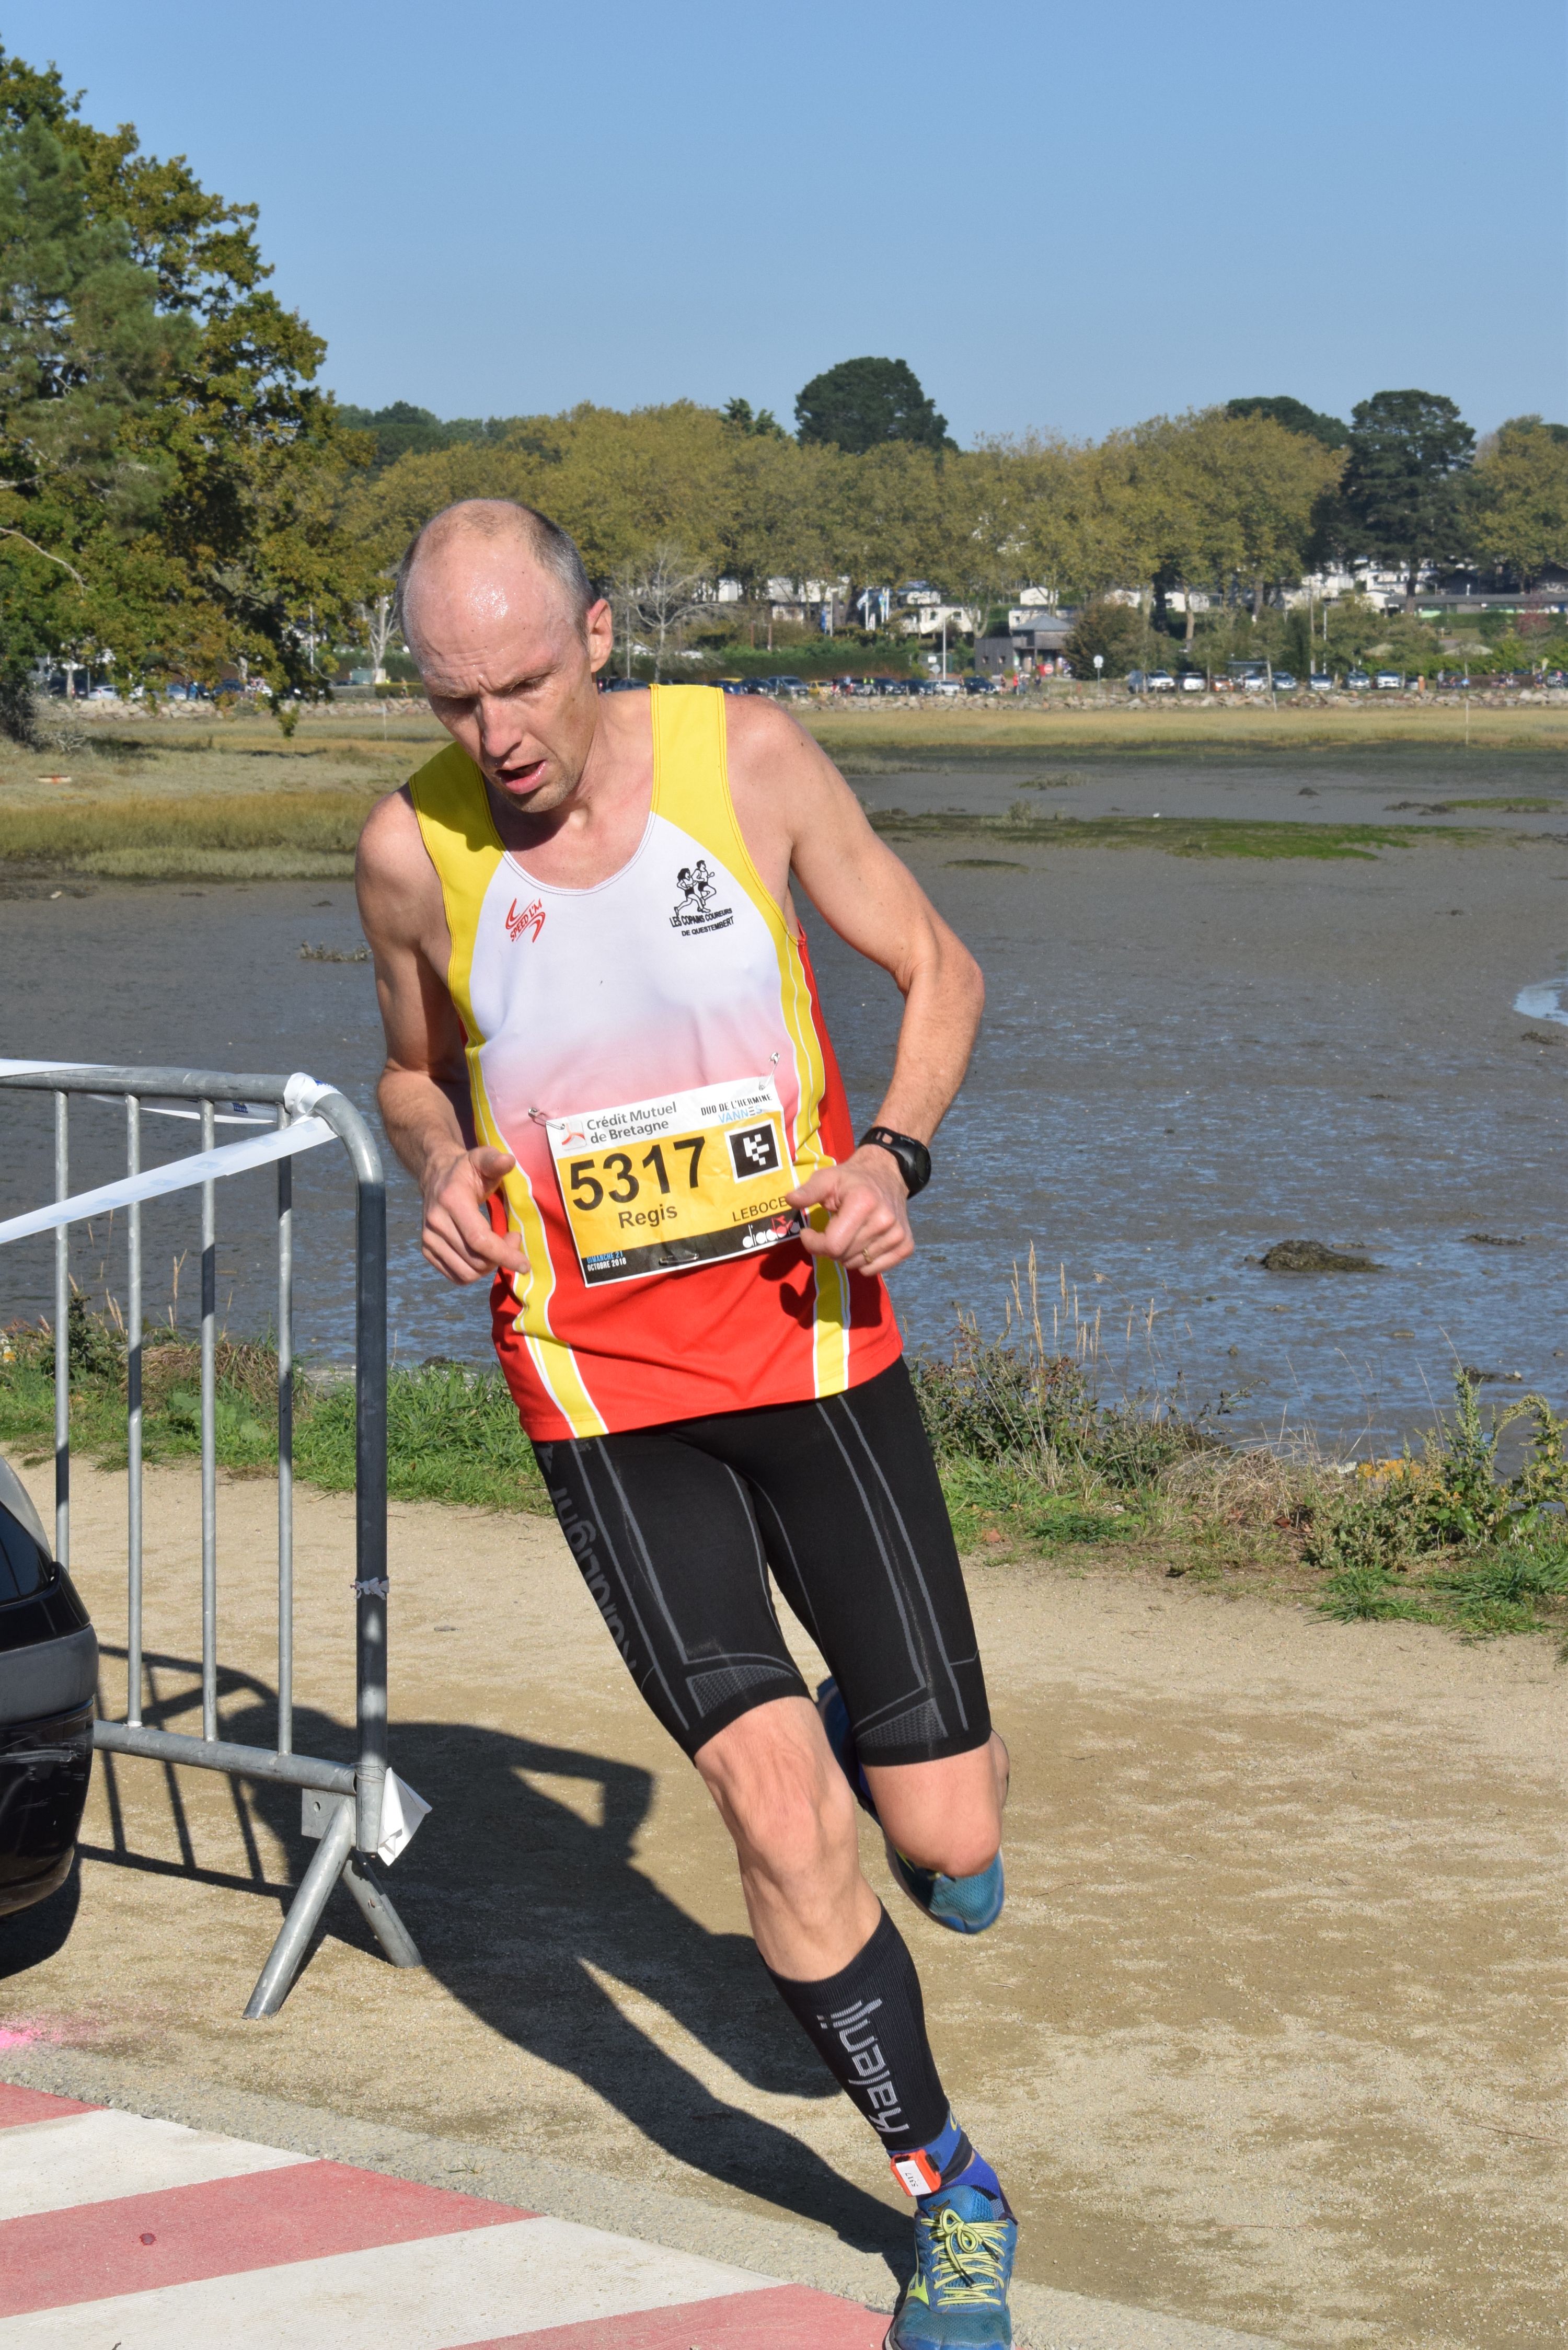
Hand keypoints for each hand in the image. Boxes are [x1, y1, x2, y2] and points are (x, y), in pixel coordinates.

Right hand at [420, 1145, 524, 1283]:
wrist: (436, 1175)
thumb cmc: (467, 1170)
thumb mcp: (482, 1159)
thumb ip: (495, 1161)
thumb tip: (509, 1160)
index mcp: (451, 1201)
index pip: (479, 1240)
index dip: (504, 1255)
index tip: (525, 1264)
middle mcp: (436, 1223)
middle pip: (475, 1260)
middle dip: (502, 1258)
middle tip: (514, 1240)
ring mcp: (428, 1239)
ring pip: (466, 1273)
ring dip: (489, 1267)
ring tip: (499, 1248)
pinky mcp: (427, 1250)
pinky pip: (456, 1276)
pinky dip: (475, 1272)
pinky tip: (484, 1256)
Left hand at [787, 1145, 913, 1278]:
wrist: (887, 1174)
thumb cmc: (852, 1179)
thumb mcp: (826, 1178)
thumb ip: (808, 1191)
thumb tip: (789, 1200)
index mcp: (863, 1203)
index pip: (832, 1245)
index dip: (813, 1244)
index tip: (809, 1232)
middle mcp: (884, 1221)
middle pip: (843, 1256)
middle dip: (829, 1248)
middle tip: (832, 1230)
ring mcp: (897, 1235)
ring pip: (857, 1265)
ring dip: (845, 1255)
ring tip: (848, 1234)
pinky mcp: (906, 1245)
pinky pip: (874, 1270)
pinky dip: (863, 1262)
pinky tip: (863, 1242)